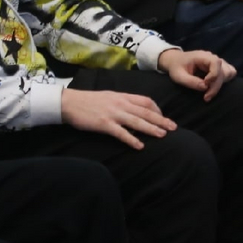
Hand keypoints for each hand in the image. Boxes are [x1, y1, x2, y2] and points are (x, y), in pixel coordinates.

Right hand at [60, 88, 175, 148]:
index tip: (163, 117)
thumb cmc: (89, 100)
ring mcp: (113, 114)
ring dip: (151, 129)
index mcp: (123, 96)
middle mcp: (121, 104)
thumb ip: (123, 101)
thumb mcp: (109, 97)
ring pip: (137, 122)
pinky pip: (121, 133)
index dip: (157, 109)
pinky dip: (131, 139)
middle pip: (146, 112)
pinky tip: (140, 146)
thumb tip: (136, 109)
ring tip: (162, 135)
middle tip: (174, 128)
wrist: (69, 102)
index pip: (146, 101)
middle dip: (161, 120)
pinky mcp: (104, 124)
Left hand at [158, 48, 236, 101]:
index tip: (204, 85)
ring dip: (221, 84)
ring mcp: (217, 62)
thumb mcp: (178, 76)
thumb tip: (205, 87)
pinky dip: (226, 80)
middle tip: (206, 98)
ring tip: (209, 93)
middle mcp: (212, 57)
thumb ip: (190, 81)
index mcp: (203, 56)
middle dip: (215, 86)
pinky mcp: (219, 67)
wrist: (175, 61)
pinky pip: (230, 72)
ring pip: (228, 72)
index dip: (213, 76)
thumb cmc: (176, 67)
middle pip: (223, 71)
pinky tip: (215, 86)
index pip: (216, 63)